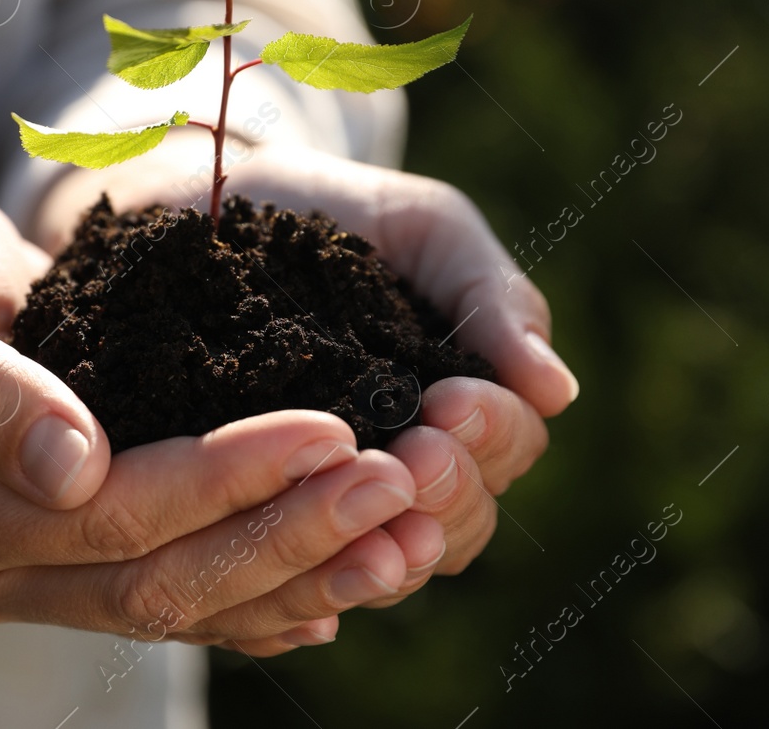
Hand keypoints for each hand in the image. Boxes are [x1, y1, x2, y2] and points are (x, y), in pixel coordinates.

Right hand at [0, 180, 438, 652]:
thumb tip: (71, 472)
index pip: (100, 517)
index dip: (217, 480)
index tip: (326, 428)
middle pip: (154, 584)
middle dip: (284, 535)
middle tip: (397, 483)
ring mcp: (31, 580)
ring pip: (183, 606)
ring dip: (300, 576)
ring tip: (409, 536)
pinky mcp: (77, 564)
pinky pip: (185, 599)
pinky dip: (268, 595)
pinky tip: (351, 580)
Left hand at [33, 142, 574, 606]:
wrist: (209, 204)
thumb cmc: (335, 215)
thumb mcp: (427, 231)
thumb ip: (493, 300)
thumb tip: (559, 392)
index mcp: (459, 406)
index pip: (506, 452)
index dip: (491, 435)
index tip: (451, 401)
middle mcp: (405, 464)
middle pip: (460, 519)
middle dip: (449, 489)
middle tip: (415, 452)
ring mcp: (332, 493)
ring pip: (390, 556)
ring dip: (393, 535)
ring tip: (367, 492)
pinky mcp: (258, 507)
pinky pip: (299, 564)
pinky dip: (315, 564)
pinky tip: (308, 548)